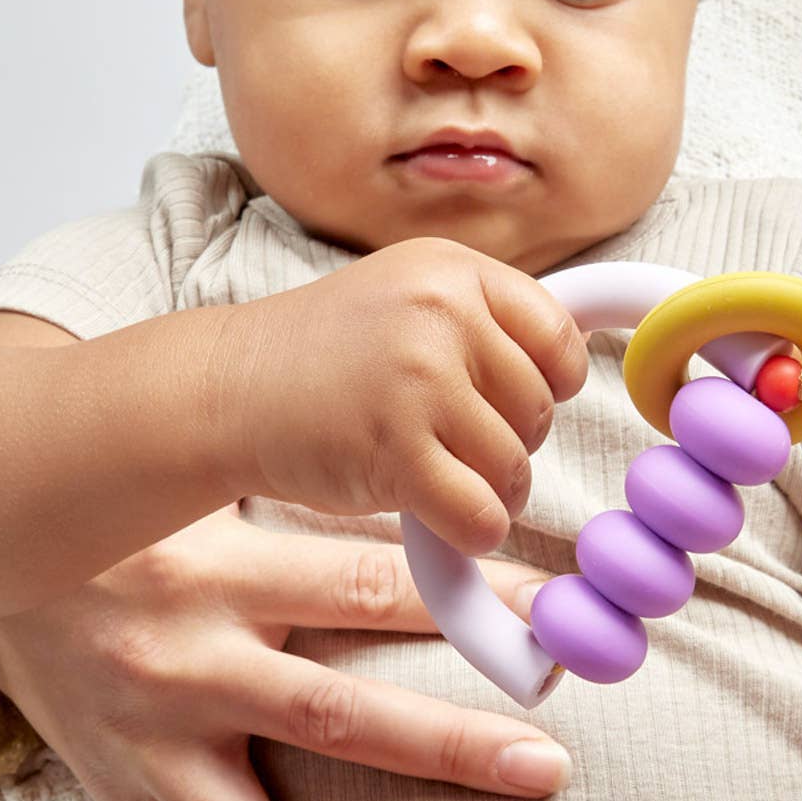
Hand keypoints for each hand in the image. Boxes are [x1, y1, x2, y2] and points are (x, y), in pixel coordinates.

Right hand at [0, 506, 574, 800]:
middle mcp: (182, 663)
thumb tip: (461, 510)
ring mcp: (143, 744)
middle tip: (550, 769)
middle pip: (336, 719)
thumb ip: (327, 500)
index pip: (370, 588)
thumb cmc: (132, 513)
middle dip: (449, 748)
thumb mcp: (217, 483)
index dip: (469, 605)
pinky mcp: (113, 799)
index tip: (555, 621)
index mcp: (218, 571)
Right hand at [226, 236, 588, 551]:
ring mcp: (418, 379)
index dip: (549, 386)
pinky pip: (482, 513)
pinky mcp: (396, 448)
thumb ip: (484, 321)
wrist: (225, 390)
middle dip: (508, 443)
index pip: (560, 339)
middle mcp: (441, 313)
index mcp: (453, 271)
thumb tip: (576, 364)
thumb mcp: (407, 300)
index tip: (510, 404)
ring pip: (515, 467)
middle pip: (540, 411)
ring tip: (438, 476)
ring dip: (488, 492)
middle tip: (451, 444)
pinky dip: (470, 530)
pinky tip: (439, 516)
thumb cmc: (324, 358)